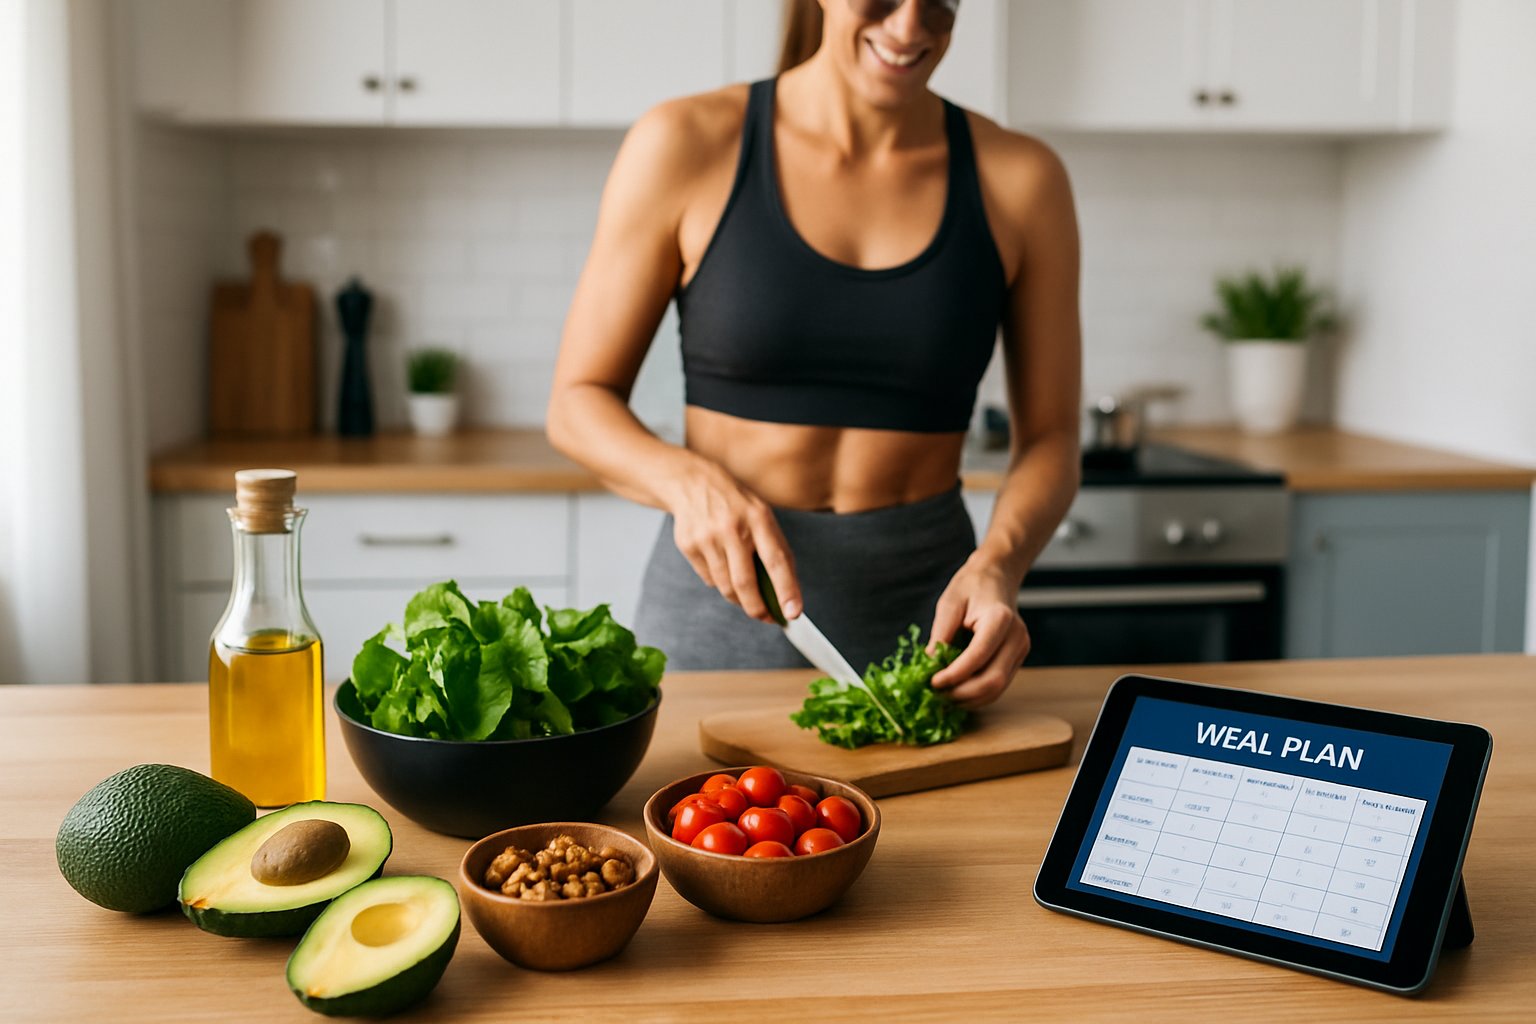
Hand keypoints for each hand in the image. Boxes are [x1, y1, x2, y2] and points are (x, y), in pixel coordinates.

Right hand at [665, 458, 801, 623]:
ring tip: (744, 591)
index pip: (776, 561)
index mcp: (758, 518)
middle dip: (757, 608)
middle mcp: (732, 528)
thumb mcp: (762, 516)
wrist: (693, 483)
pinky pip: (709, 580)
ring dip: (739, 598)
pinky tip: (721, 564)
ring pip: (725, 587)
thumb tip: (786, 593)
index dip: (786, 589)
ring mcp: (707, 538)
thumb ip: (775, 550)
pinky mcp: (688, 546)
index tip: (793, 613)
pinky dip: (719, 582)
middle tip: (766, 617)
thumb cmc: (736, 505)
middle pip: (745, 583)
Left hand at [927, 560, 1029, 707]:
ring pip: (998, 689)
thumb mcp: (949, 604)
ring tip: (944, 697)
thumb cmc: (970, 587)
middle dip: (962, 693)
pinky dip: (978, 695)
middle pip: (993, 680)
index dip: (955, 675)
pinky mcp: (1017, 659)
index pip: (978, 656)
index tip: (933, 682)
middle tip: (937, 695)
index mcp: (1000, 618)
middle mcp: (1016, 637)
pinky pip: (999, 685)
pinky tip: (958, 693)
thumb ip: (941, 634)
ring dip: (970, 699)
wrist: (996, 578)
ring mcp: (1021, 650)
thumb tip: (931, 665)